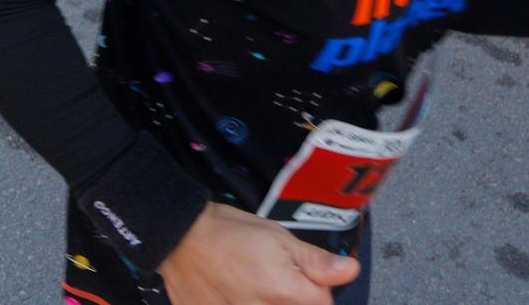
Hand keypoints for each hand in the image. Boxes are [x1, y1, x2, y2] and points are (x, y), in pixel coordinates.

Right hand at [159, 203, 360, 304]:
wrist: (179, 236)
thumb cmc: (228, 231)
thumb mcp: (277, 236)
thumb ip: (315, 261)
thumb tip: (350, 271)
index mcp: (284, 292)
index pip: (324, 303)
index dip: (319, 287)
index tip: (306, 274)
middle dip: (293, 296)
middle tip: (275, 278)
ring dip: (268, 301)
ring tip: (252, 283)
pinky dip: (242, 302)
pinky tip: (235, 291)